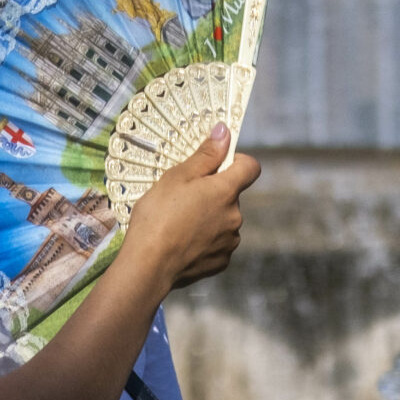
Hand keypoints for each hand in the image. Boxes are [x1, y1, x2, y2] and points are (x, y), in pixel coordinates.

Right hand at [124, 124, 259, 289]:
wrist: (148, 266)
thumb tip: (225, 133)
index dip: (236, 160)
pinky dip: (204, 240)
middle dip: (213, 193)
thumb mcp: (177, 177)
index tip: (218, 163)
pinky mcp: (221, 262)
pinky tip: (182, 242)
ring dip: (209, 218)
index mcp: (226, 191)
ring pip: (224, 220)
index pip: (250, 167)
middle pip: (231, 195)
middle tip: (182, 198)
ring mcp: (229, 241)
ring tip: (179, 223)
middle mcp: (235, 216)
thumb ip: (205, 155)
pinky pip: (217, 243)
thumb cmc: (158, 217)